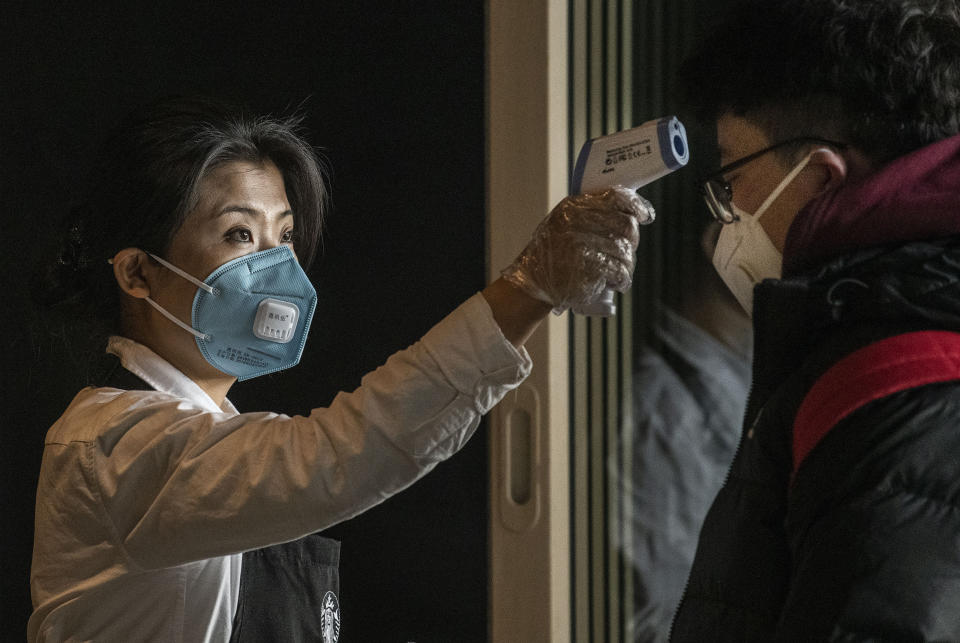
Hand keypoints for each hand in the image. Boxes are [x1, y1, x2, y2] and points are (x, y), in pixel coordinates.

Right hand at [500, 186, 653, 313]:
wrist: (532, 283)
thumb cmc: (552, 254)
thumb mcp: (563, 224)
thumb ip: (589, 214)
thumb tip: (631, 213)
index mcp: (574, 207)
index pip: (615, 196)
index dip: (635, 205)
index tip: (645, 216)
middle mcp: (579, 222)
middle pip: (626, 226)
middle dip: (632, 241)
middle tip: (625, 252)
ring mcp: (583, 245)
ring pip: (626, 252)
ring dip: (626, 265)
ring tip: (617, 273)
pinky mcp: (589, 269)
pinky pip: (620, 271)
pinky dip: (622, 279)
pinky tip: (617, 283)